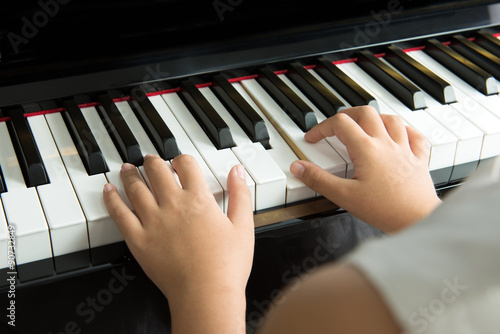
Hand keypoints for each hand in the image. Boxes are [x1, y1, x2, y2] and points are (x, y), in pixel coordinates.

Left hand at [103, 154, 253, 332]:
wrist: (206, 294)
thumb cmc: (226, 265)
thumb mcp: (243, 226)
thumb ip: (240, 194)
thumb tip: (238, 171)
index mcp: (198, 199)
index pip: (186, 164)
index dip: (181, 159)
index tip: (179, 162)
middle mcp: (173, 205)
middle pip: (157, 171)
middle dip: (153, 161)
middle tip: (150, 159)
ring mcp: (153, 222)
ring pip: (135, 188)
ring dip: (130, 174)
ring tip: (127, 168)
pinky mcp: (138, 240)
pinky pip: (119, 214)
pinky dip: (111, 199)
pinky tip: (108, 191)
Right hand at [290, 106, 440, 232]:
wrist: (418, 220)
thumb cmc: (385, 210)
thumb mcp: (344, 196)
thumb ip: (318, 180)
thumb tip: (298, 167)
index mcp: (367, 149)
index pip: (340, 124)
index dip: (322, 127)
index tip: (313, 138)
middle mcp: (386, 144)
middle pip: (365, 113)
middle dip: (347, 115)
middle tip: (336, 126)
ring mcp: (405, 150)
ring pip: (391, 119)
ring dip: (374, 118)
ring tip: (364, 125)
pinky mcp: (419, 159)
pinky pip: (415, 135)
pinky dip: (405, 130)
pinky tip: (399, 135)